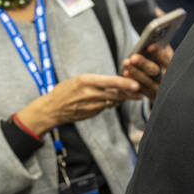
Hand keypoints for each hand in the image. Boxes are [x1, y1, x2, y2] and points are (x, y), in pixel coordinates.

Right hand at [15, 73, 140, 134]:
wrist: (52, 109)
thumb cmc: (65, 90)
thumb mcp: (80, 80)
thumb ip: (98, 81)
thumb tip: (117, 81)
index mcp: (87, 81)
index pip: (110, 82)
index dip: (125, 83)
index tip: (137, 84)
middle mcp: (91, 94)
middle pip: (116, 93)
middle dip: (130, 93)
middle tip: (141, 91)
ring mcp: (92, 106)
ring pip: (113, 101)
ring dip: (122, 97)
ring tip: (132, 94)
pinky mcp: (93, 113)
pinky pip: (106, 107)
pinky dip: (110, 103)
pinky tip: (110, 99)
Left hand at [121, 42, 173, 100]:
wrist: (172, 90)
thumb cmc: (167, 66)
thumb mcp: (168, 57)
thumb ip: (164, 49)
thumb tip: (157, 37)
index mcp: (174, 68)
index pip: (168, 60)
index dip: (159, 53)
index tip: (150, 46)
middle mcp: (167, 80)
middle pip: (155, 72)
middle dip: (143, 64)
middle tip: (133, 57)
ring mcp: (159, 90)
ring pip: (145, 82)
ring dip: (135, 73)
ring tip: (126, 63)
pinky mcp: (151, 97)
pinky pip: (140, 91)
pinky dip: (132, 83)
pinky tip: (125, 74)